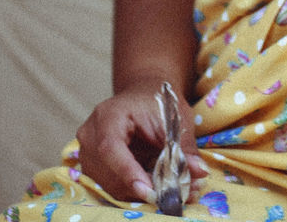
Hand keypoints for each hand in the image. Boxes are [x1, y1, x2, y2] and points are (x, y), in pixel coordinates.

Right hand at [76, 79, 206, 203]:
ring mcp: (87, 152)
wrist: (144, 93)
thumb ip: (184, 147)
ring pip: (110, 185)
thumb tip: (199, 172)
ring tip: (169, 189)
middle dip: (142, 187)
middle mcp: (90, 135)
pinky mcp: (93, 166)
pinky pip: (111, 186)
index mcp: (108, 115)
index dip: (128, 172)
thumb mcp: (176, 119)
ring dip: (140, 192)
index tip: (149, 190)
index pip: (110, 148)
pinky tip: (154, 185)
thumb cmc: (158, 102)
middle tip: (173, 194)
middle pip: (109, 172)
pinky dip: (134, 190)